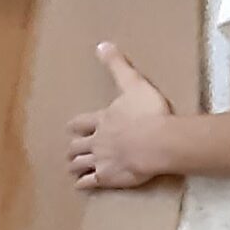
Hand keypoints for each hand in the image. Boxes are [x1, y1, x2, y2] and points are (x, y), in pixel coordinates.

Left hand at [67, 43, 174, 190]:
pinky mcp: (107, 177)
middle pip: (76, 146)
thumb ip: (117, 65)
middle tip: (73, 151)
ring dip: (75, 166)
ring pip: (78, 165)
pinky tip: (80, 185)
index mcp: (101, 119)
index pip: (79, 123)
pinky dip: (83, 183)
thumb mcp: (133, 83)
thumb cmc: (149, 112)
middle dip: (74, 148)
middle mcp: (96, 140)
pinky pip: (89, 183)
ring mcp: (100, 160)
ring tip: (73, 168)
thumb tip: (102, 44)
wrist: (157, 142)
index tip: (72, 129)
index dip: (75, 126)